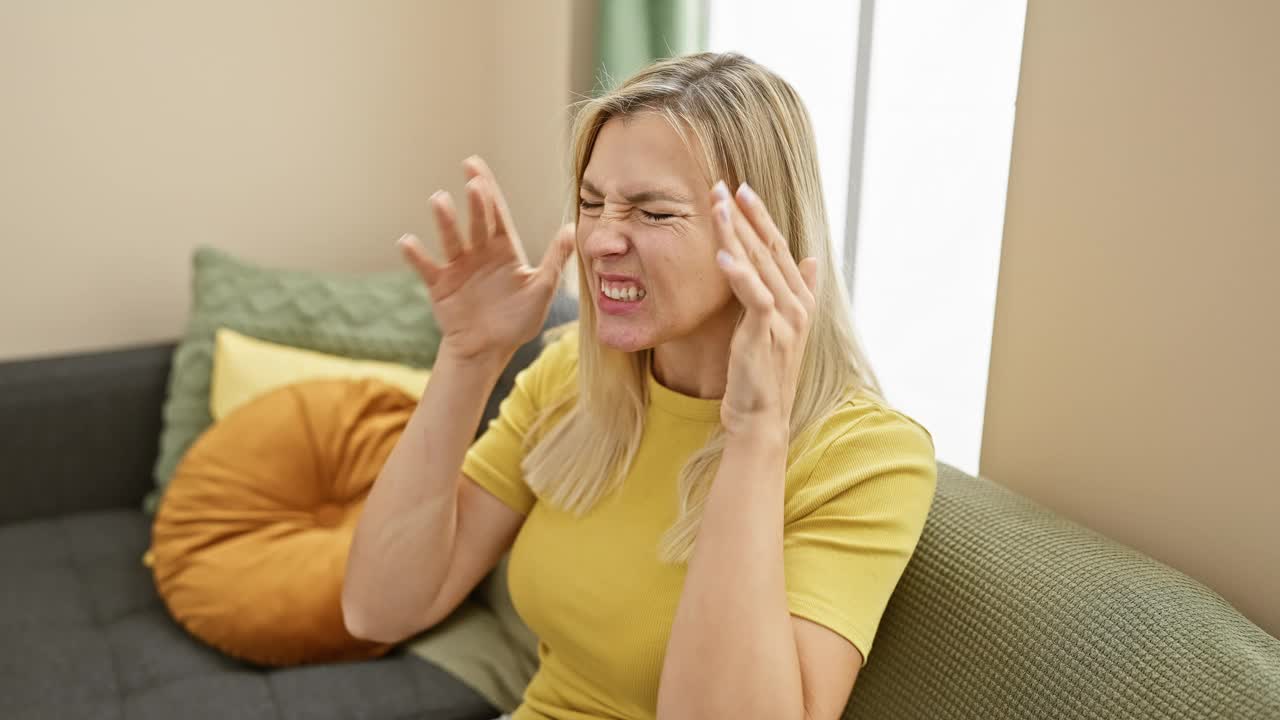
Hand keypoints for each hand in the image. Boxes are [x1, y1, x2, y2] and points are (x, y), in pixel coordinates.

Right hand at [398, 156, 575, 361]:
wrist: (488, 350)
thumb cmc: (517, 321)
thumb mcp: (541, 290)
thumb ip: (554, 260)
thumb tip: (571, 229)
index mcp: (504, 250)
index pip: (497, 214)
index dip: (489, 191)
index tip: (476, 167)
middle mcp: (479, 252)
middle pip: (476, 222)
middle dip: (475, 201)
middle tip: (473, 182)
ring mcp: (458, 267)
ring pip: (451, 239)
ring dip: (446, 221)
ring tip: (439, 200)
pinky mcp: (440, 285)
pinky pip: (426, 267)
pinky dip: (416, 255)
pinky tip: (407, 241)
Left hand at [711, 181, 818, 437]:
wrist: (761, 417)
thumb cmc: (763, 373)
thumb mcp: (779, 326)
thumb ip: (792, 289)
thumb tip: (810, 258)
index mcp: (799, 298)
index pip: (778, 247)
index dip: (760, 217)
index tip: (741, 189)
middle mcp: (797, 304)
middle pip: (768, 249)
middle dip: (745, 215)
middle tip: (723, 184)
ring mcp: (785, 319)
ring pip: (759, 265)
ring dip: (737, 233)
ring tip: (718, 205)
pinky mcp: (768, 334)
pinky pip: (754, 297)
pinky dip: (739, 275)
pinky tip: (722, 255)